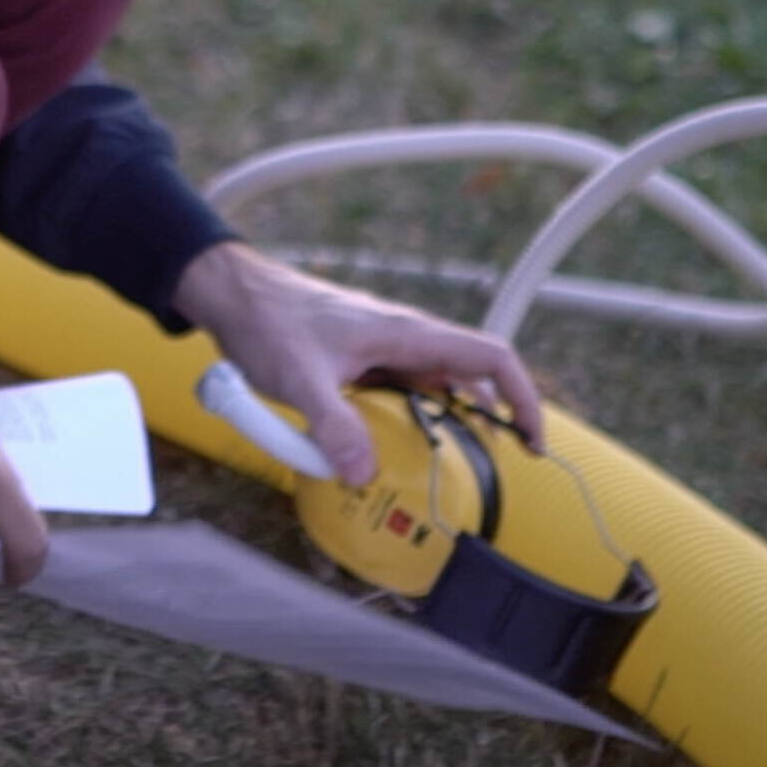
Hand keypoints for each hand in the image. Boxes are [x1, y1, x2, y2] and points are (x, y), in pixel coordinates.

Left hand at [174, 241, 545, 484]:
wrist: (235, 293)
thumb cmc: (269, 321)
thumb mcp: (299, 378)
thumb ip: (333, 425)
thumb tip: (363, 474)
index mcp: (407, 333)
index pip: (490, 357)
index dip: (522, 396)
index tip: (532, 439)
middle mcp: (405, 338)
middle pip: (469, 379)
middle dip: (488, 422)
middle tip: (490, 470)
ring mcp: (383, 349)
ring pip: (433, 390)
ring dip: (444, 425)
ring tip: (445, 470)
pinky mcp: (361, 361)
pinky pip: (400, 394)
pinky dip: (407, 422)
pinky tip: (390, 451)